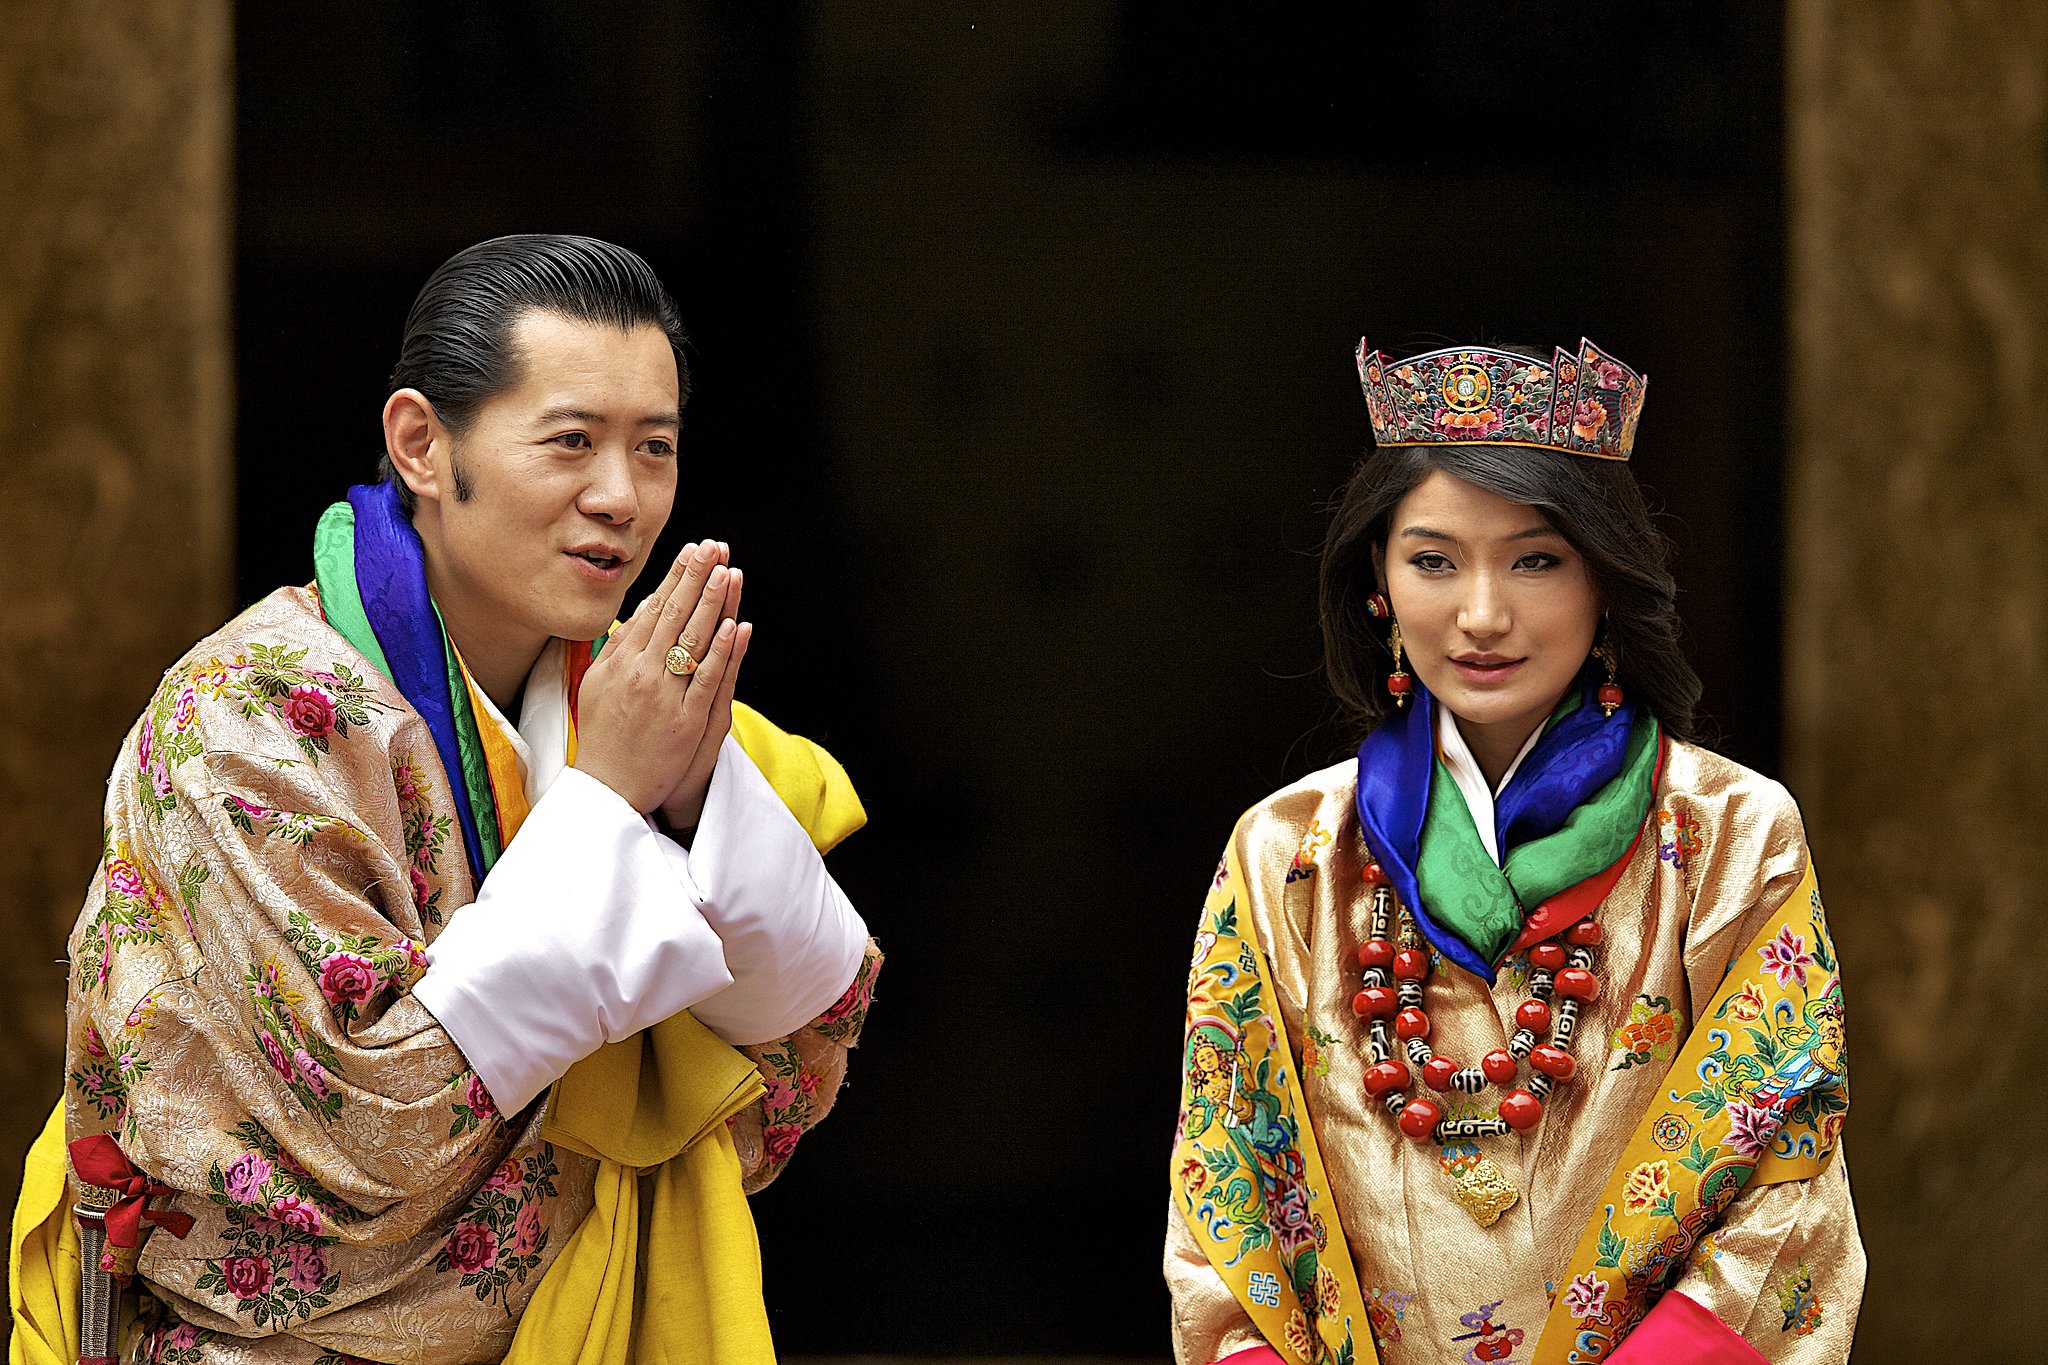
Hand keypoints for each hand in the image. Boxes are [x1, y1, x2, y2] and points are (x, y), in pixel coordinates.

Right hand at [571, 541, 749, 813]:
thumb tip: (639, 613)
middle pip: (675, 616)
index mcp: (620, 662)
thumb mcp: (596, 685)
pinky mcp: (686, 722)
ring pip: (693, 641)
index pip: (653, 609)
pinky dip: (722, 652)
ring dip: (713, 603)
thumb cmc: (603, 736)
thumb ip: (617, 648)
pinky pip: (707, 680)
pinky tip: (735, 626)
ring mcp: (665, 697)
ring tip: (728, 571)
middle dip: (696, 578)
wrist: (607, 790)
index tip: (693, 550)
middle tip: (715, 547)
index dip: (675, 577)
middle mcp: (641, 674)